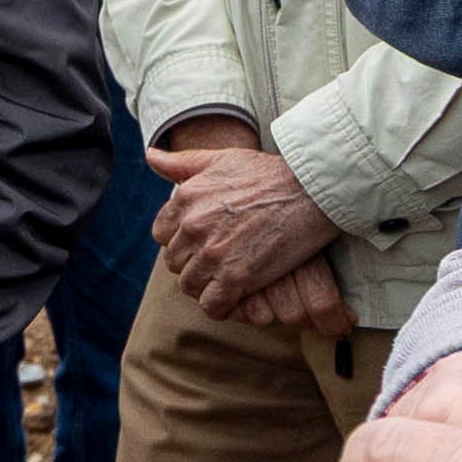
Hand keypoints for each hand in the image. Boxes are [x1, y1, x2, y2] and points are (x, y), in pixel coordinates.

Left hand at [145, 119, 343, 325]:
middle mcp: (193, 226)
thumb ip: (182, 162)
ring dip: (206, 286)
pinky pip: (212, 305)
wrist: (311, 189)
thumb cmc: (270, 173)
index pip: (162, 234)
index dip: (181, 240)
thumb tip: (150, 156)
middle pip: (175, 262)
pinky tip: (237, 297)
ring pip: (190, 285)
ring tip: (227, 281)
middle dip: (193, 264)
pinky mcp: (236, 276)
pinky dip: (222, 306)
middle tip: (218, 264)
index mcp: (185, 199)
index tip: (202, 242)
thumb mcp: (222, 159)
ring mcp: (213, 253)